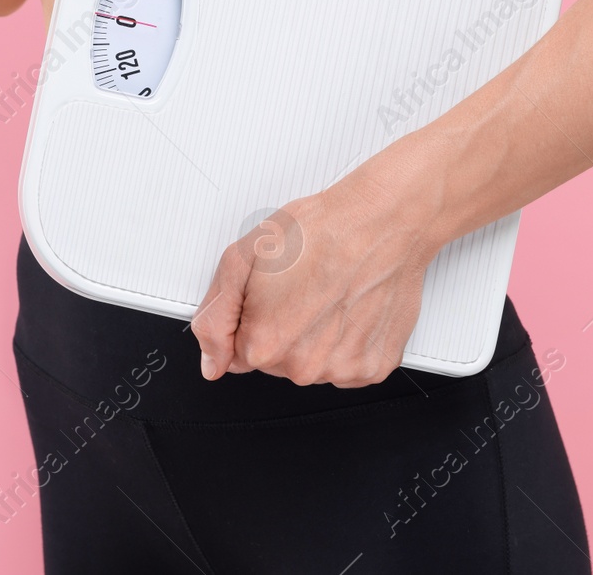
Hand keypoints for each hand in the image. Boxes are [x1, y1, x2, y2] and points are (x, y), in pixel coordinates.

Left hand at [191, 163, 447, 387]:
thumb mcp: (242, 257)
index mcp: (264, 344)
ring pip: (310, 364)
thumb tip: (212, 360)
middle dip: (281, 328)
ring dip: (314, 337)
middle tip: (300, 288)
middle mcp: (303, 367)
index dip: (251, 318)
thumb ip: (216, 316)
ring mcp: (341, 370)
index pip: (238, 354)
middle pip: (274, 362)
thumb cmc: (320, 231)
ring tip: (327, 295)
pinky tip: (348, 308)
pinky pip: (345, 365)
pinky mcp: (373, 367)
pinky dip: (345, 342)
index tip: (270, 294)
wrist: (381, 222)